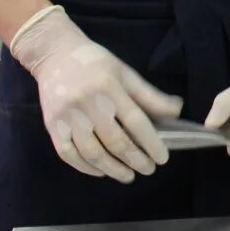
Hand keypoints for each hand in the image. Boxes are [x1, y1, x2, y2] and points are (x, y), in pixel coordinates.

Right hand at [9, 6, 182, 182]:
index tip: (162, 158)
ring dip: (112, 169)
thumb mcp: (125, 72)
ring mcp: (66, 116)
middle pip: (114, 141)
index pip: (135, 121)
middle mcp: (86, 102)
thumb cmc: (95, 63)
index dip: (151, 142)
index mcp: (108, 87)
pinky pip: (68, 154)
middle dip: (135, 160)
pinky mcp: (52, 125)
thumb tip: (177, 111)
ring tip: (128, 175)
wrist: (54, 54)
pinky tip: (101, 172)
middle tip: (148, 169)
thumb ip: (149, 95)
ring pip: (91, 152)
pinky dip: (85, 167)